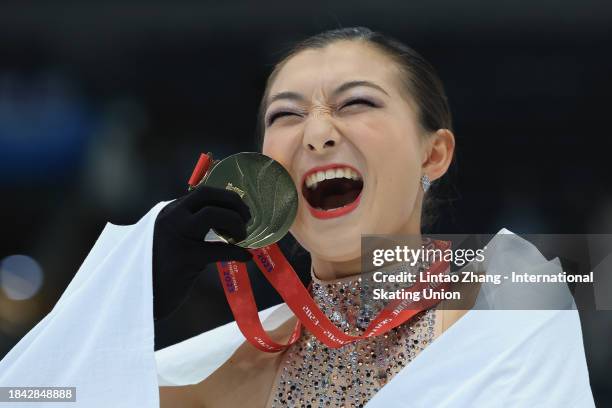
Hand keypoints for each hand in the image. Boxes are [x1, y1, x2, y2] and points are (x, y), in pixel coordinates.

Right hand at [152, 185, 251, 320]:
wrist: (139, 297)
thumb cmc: (161, 270)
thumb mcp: (174, 241)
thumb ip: (193, 228)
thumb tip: (230, 221)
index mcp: (170, 212)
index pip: (203, 192)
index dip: (227, 197)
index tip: (241, 210)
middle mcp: (172, 218)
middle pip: (208, 196)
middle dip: (234, 204)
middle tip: (247, 220)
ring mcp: (177, 236)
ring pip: (213, 214)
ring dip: (236, 223)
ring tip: (242, 238)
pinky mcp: (184, 258)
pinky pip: (219, 249)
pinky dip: (237, 252)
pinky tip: (246, 258)